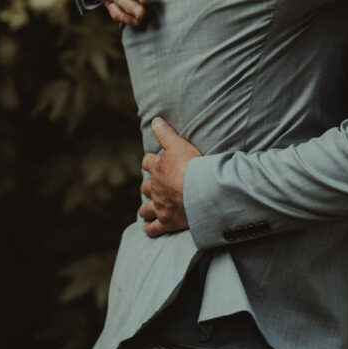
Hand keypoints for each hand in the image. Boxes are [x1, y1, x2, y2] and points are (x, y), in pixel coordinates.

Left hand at [139, 117, 202, 236]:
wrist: (201, 192)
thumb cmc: (192, 166)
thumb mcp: (178, 144)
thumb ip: (165, 133)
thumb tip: (155, 120)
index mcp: (158, 168)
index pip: (148, 162)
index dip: (150, 161)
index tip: (154, 162)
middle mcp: (155, 188)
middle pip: (146, 186)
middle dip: (148, 186)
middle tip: (153, 186)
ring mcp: (160, 206)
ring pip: (146, 209)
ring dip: (146, 208)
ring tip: (148, 208)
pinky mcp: (166, 222)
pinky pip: (153, 228)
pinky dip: (149, 228)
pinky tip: (148, 228)